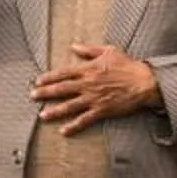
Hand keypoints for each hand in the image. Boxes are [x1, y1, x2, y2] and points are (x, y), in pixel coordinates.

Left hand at [33, 44, 160, 134]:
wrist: (144, 82)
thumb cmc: (128, 65)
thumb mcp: (109, 51)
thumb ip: (89, 49)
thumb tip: (73, 46)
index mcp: (88, 69)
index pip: (63, 73)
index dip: (49, 77)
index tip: (38, 81)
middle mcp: (88, 84)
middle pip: (62, 89)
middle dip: (45, 93)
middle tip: (32, 97)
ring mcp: (94, 98)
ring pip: (70, 105)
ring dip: (55, 111)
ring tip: (42, 115)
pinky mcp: (102, 110)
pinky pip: (85, 119)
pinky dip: (74, 126)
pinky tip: (63, 131)